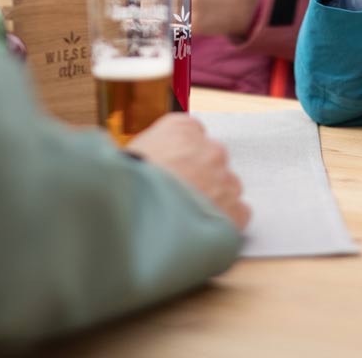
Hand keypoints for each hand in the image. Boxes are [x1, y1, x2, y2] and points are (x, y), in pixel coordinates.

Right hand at [128, 113, 251, 229]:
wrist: (134, 216)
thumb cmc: (122, 185)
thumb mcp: (124, 154)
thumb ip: (147, 151)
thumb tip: (146, 163)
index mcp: (181, 129)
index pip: (192, 134)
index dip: (181, 156)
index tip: (172, 170)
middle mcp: (208, 148)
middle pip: (212, 160)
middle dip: (199, 177)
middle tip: (177, 198)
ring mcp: (224, 178)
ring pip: (227, 186)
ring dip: (214, 198)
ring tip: (188, 218)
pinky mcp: (234, 209)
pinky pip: (239, 212)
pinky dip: (226, 221)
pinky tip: (203, 231)